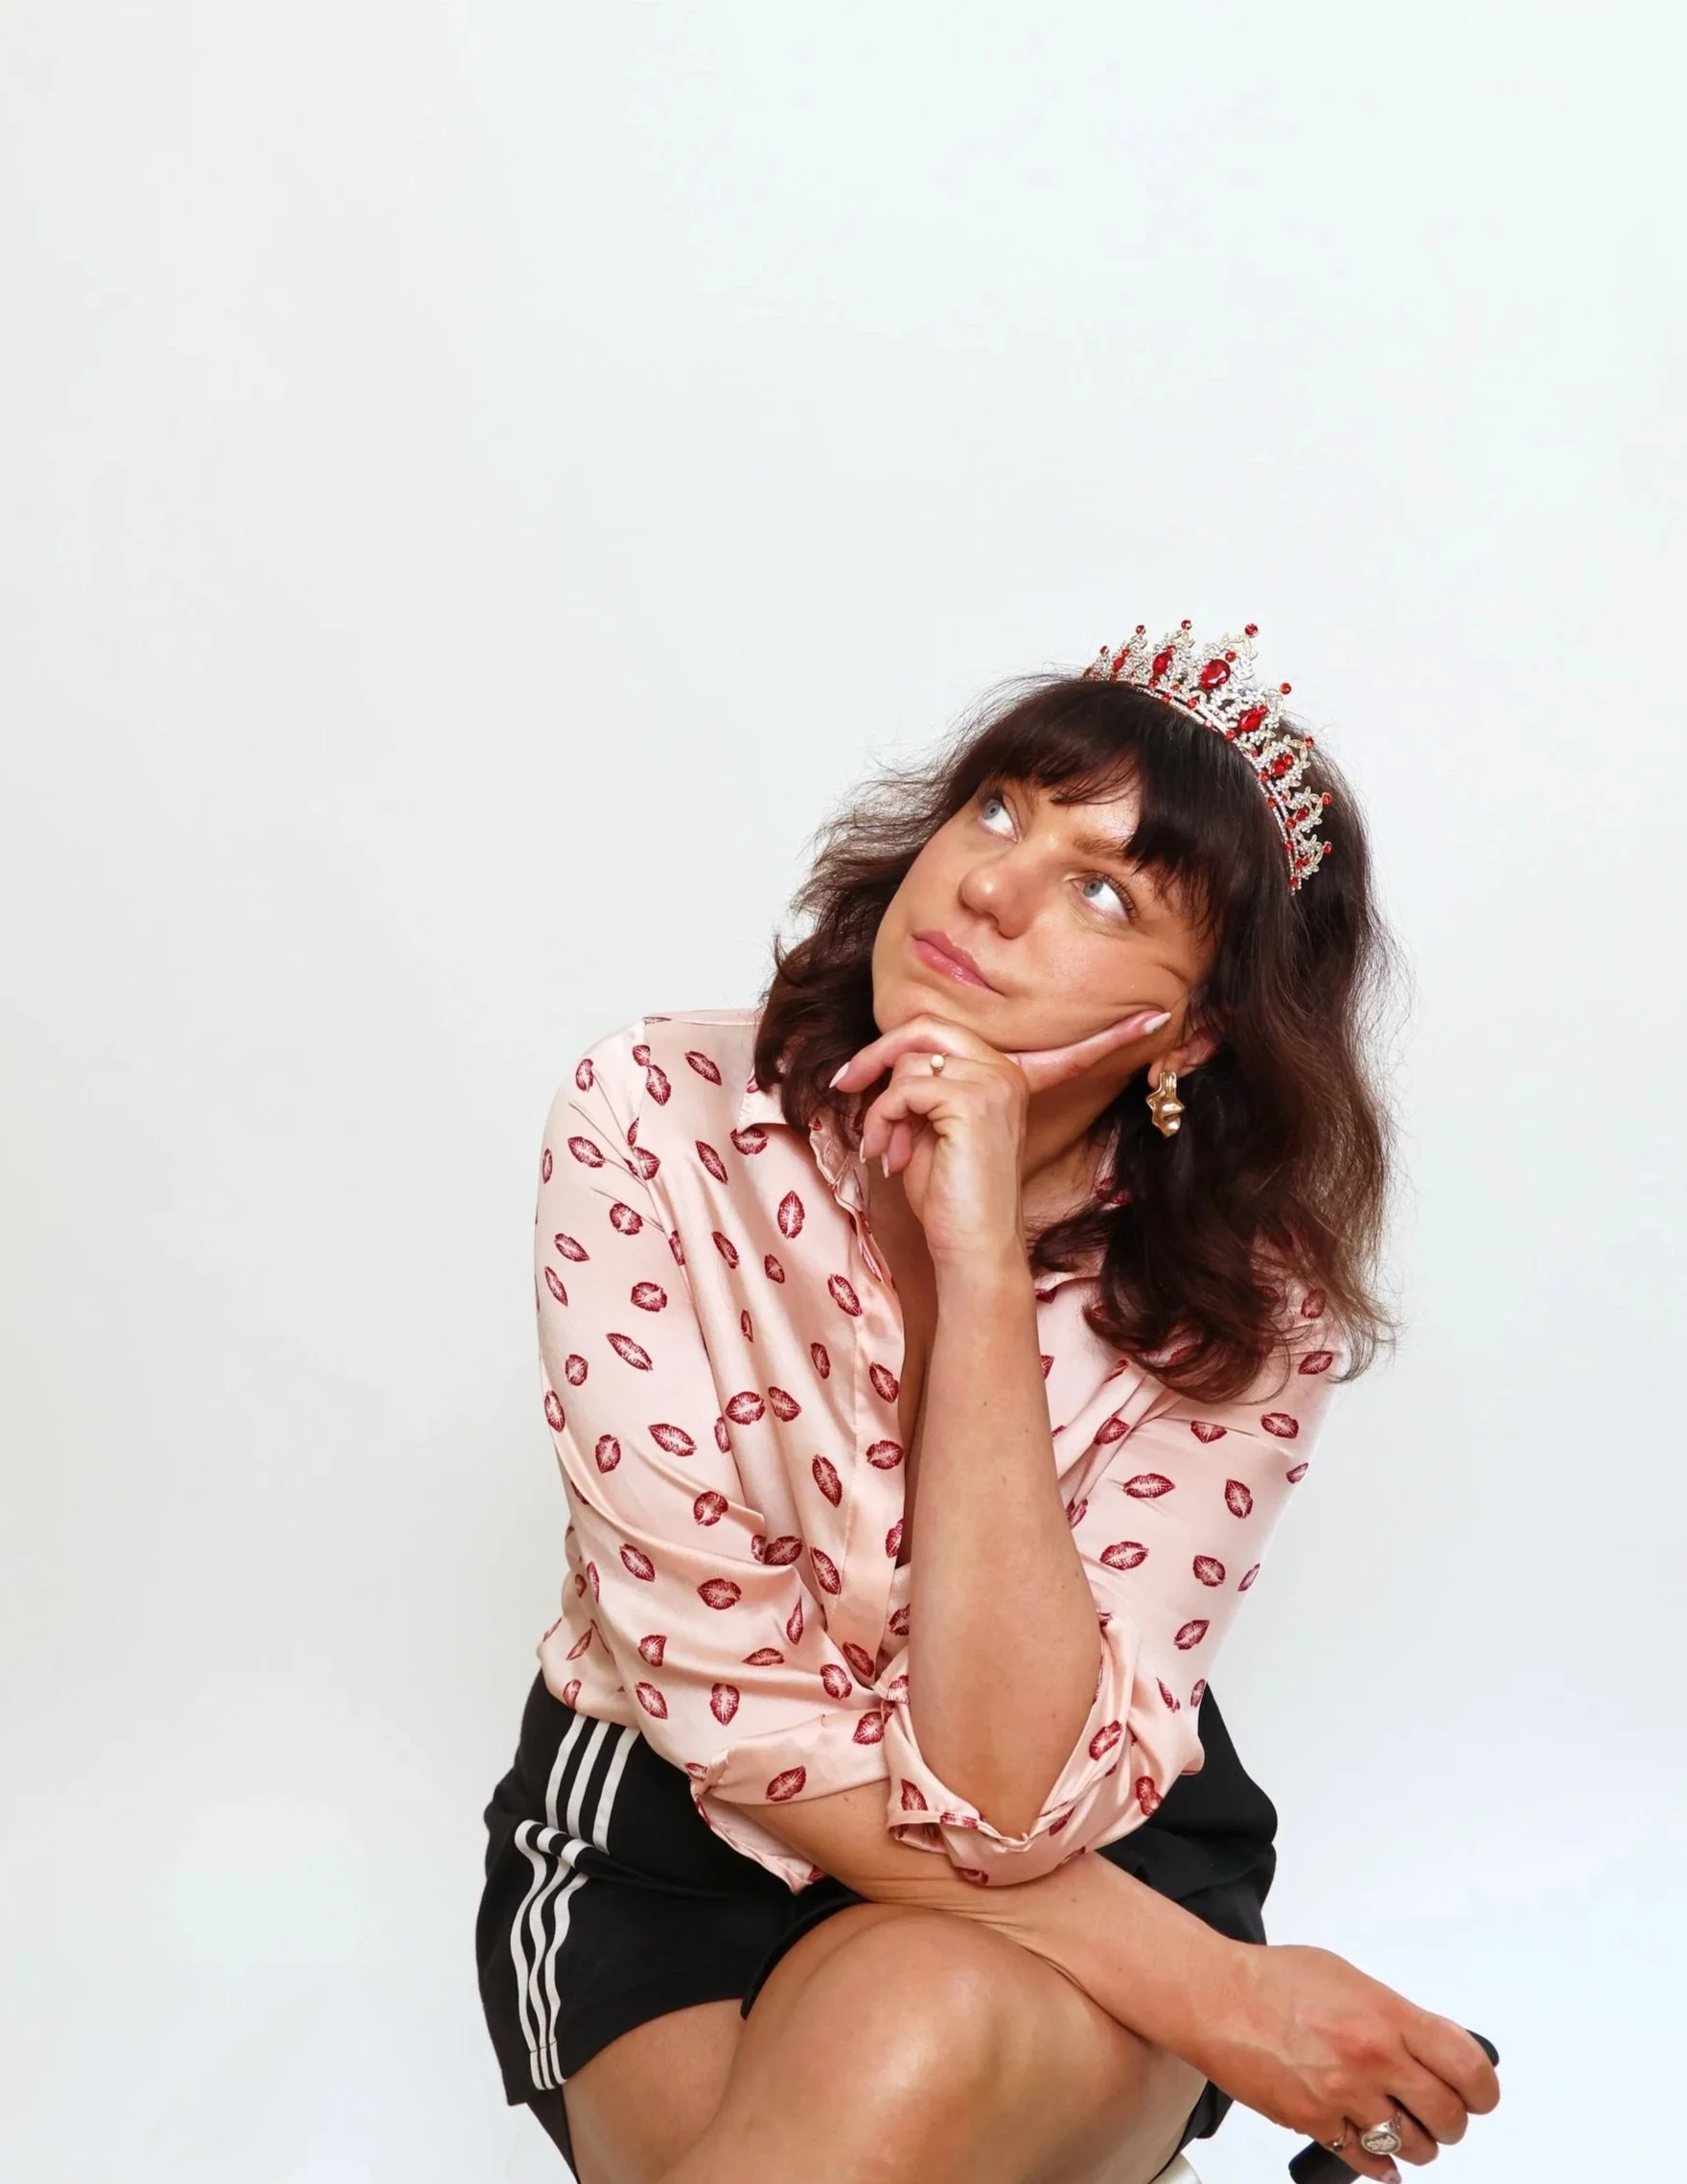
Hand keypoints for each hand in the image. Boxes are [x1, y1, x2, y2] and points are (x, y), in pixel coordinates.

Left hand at [827, 1005, 1170, 1267]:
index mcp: (1013, 1081)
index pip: (1064, 1048)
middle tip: (846, 1085)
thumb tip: (886, 1061)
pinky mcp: (973, 1100)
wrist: (970, 1249)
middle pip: (930, 1027)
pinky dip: (883, 1119)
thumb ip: (923, 1089)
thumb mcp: (934, 1132)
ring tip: (886, 1147)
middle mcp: (1010, 1074)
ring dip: (881, 1105)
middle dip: (879, 1053)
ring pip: (909, 1058)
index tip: (1157, 1017)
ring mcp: (995, 1083)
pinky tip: (892, 1154)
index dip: (1110, 1038)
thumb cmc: (950, 1201)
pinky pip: (905, 1086)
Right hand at [1196, 1942, 1499, 2178]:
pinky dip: (1378, 2163)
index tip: (1478, 2094)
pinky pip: (1367, 2162)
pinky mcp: (1315, 2123)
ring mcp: (1343, 2095)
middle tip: (1438, 2112)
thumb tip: (1431, 2047)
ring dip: (1415, 2142)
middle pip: (1448, 2117)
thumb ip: (1395, 2015)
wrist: (1215, 1999)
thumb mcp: (1349, 1978)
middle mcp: (1372, 2057)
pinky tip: (1374, 2147)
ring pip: (1412, 2147)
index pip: (1467, 2067)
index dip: (1483, 2089)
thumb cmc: (1274, 1981)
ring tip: (1399, 2124)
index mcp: (1387, 2016)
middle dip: (1450, 2121)